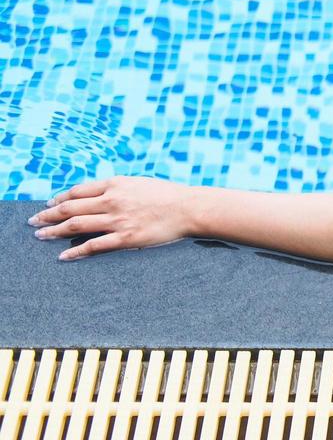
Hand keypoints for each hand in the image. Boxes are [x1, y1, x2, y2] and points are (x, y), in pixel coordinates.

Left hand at [27, 176, 195, 260]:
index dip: (60, 198)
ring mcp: (118, 220)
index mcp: (116, 184)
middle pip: (70, 208)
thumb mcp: (139, 183)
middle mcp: (113, 200)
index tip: (50, 204)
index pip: (78, 191)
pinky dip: (76, 252)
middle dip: (48, 215)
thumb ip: (117, 188)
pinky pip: (94, 246)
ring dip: (54, 232)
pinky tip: (64, 256)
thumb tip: (97, 196)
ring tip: (40, 236)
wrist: (190, 208)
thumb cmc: (168, 195)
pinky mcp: (126, 238)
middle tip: (34, 221)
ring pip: (76, 226)